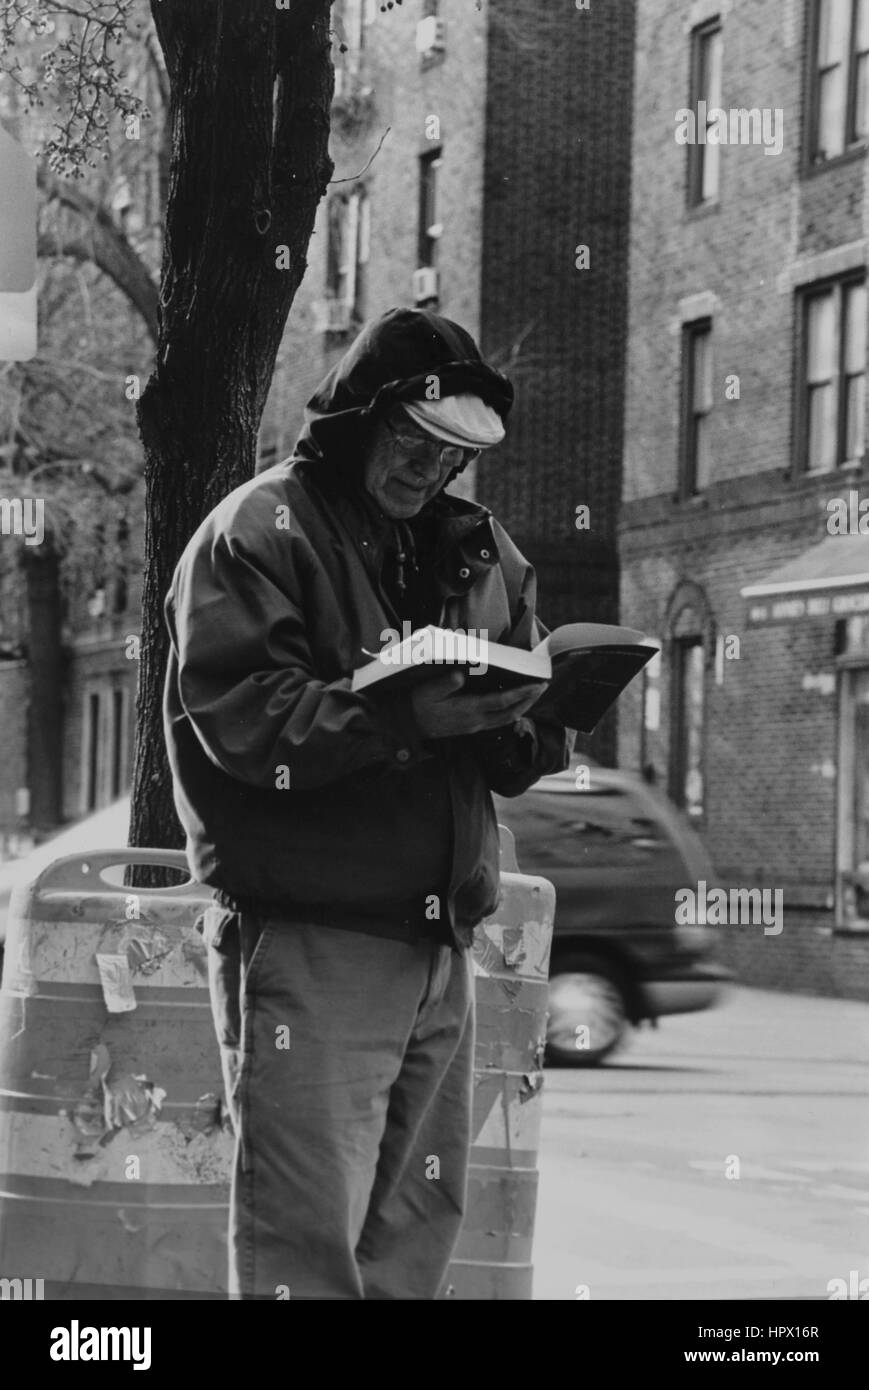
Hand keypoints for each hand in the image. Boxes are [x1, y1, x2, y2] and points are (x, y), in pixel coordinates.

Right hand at [411, 672, 547, 739]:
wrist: (410, 725)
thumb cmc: (419, 704)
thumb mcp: (428, 691)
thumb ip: (444, 684)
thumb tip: (460, 676)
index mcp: (468, 709)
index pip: (500, 702)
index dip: (520, 694)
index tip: (536, 685)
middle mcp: (475, 721)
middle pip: (510, 713)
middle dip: (528, 701)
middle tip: (543, 687)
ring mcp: (474, 726)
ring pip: (505, 719)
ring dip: (522, 707)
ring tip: (534, 694)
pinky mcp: (472, 728)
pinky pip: (497, 722)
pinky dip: (511, 712)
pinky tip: (515, 704)